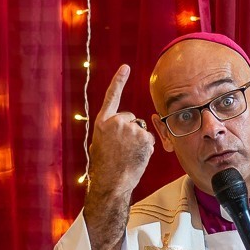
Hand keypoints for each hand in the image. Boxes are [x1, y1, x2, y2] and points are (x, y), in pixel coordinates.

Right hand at [88, 64, 153, 199]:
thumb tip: (124, 127)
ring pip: (141, 130)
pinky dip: (146, 148)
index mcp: (103, 123)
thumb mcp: (100, 144)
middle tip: (122, 149)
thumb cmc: (104, 167)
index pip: (112, 97)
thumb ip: (111, 131)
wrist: (110, 182)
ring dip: (138, 141)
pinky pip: (149, 139)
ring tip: (128, 155)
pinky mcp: (144, 137)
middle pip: (131, 118)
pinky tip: (136, 157)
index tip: (126, 67)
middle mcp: (116, 122)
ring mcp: (131, 129)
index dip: (119, 81)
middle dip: (131, 130)